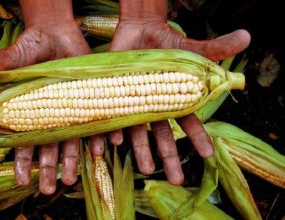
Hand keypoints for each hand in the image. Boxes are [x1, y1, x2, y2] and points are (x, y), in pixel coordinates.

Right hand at [0, 0, 89, 194]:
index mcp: (29, 113)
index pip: (23, 142)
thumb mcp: (10, 58)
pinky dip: (100, 136)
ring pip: (72, 142)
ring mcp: (70, 112)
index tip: (20, 180)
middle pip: (48, 149)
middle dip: (48, 169)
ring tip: (71, 179)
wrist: (57, 34)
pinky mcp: (89, 102)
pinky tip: (103, 148)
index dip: (21, 161)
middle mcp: (50, 117)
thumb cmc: (30, 48)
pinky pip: (95, 124)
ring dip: (73, 161)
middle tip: (49, 189)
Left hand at [91, 0, 250, 183]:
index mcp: (174, 100)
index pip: (189, 122)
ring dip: (141, 150)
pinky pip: (112, 118)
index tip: (208, 154)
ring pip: (138, 132)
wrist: (138, 31)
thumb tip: (246, 38)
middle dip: (169, 157)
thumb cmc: (167, 42)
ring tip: (145, 168)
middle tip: (177, 180)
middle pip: (163, 135)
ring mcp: (135, 104)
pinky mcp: (116, 96)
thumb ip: (214, 49)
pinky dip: (111, 131)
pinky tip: (113, 143)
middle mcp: (154, 107)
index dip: (198, 138)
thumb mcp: (191, 48)